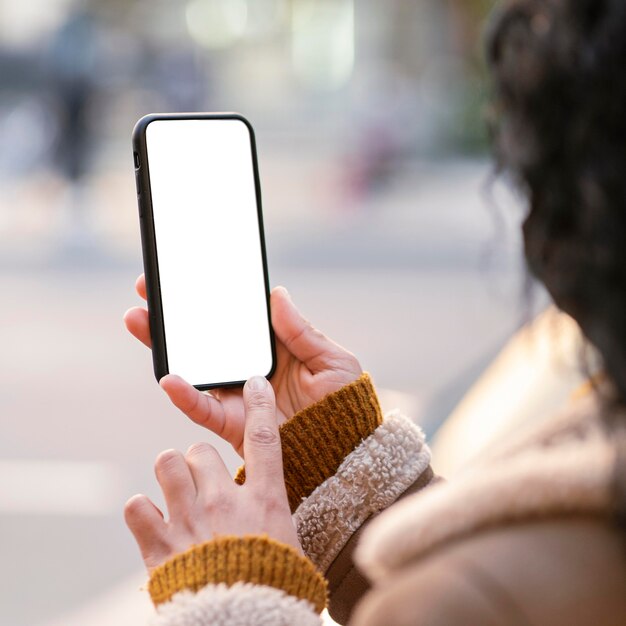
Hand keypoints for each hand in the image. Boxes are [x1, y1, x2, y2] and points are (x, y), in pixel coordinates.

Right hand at [124, 275, 361, 455]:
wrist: (346, 449)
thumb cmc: (345, 402)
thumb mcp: (330, 359)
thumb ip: (301, 331)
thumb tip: (276, 293)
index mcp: (270, 348)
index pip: (233, 319)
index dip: (209, 298)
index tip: (184, 273)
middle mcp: (246, 369)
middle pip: (203, 339)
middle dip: (173, 315)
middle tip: (147, 289)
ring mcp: (237, 395)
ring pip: (192, 368)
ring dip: (163, 346)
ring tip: (140, 320)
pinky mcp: (233, 423)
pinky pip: (203, 408)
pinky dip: (184, 394)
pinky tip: (168, 376)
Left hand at [124, 376, 299, 571]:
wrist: (239, 623)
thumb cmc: (272, 588)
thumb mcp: (288, 548)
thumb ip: (275, 518)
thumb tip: (273, 509)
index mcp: (264, 502)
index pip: (264, 439)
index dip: (259, 405)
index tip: (255, 383)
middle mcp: (225, 502)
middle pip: (202, 450)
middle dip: (199, 462)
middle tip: (202, 483)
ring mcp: (189, 520)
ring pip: (167, 463)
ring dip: (170, 474)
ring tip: (174, 493)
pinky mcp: (158, 544)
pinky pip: (137, 505)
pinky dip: (142, 511)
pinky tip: (151, 522)